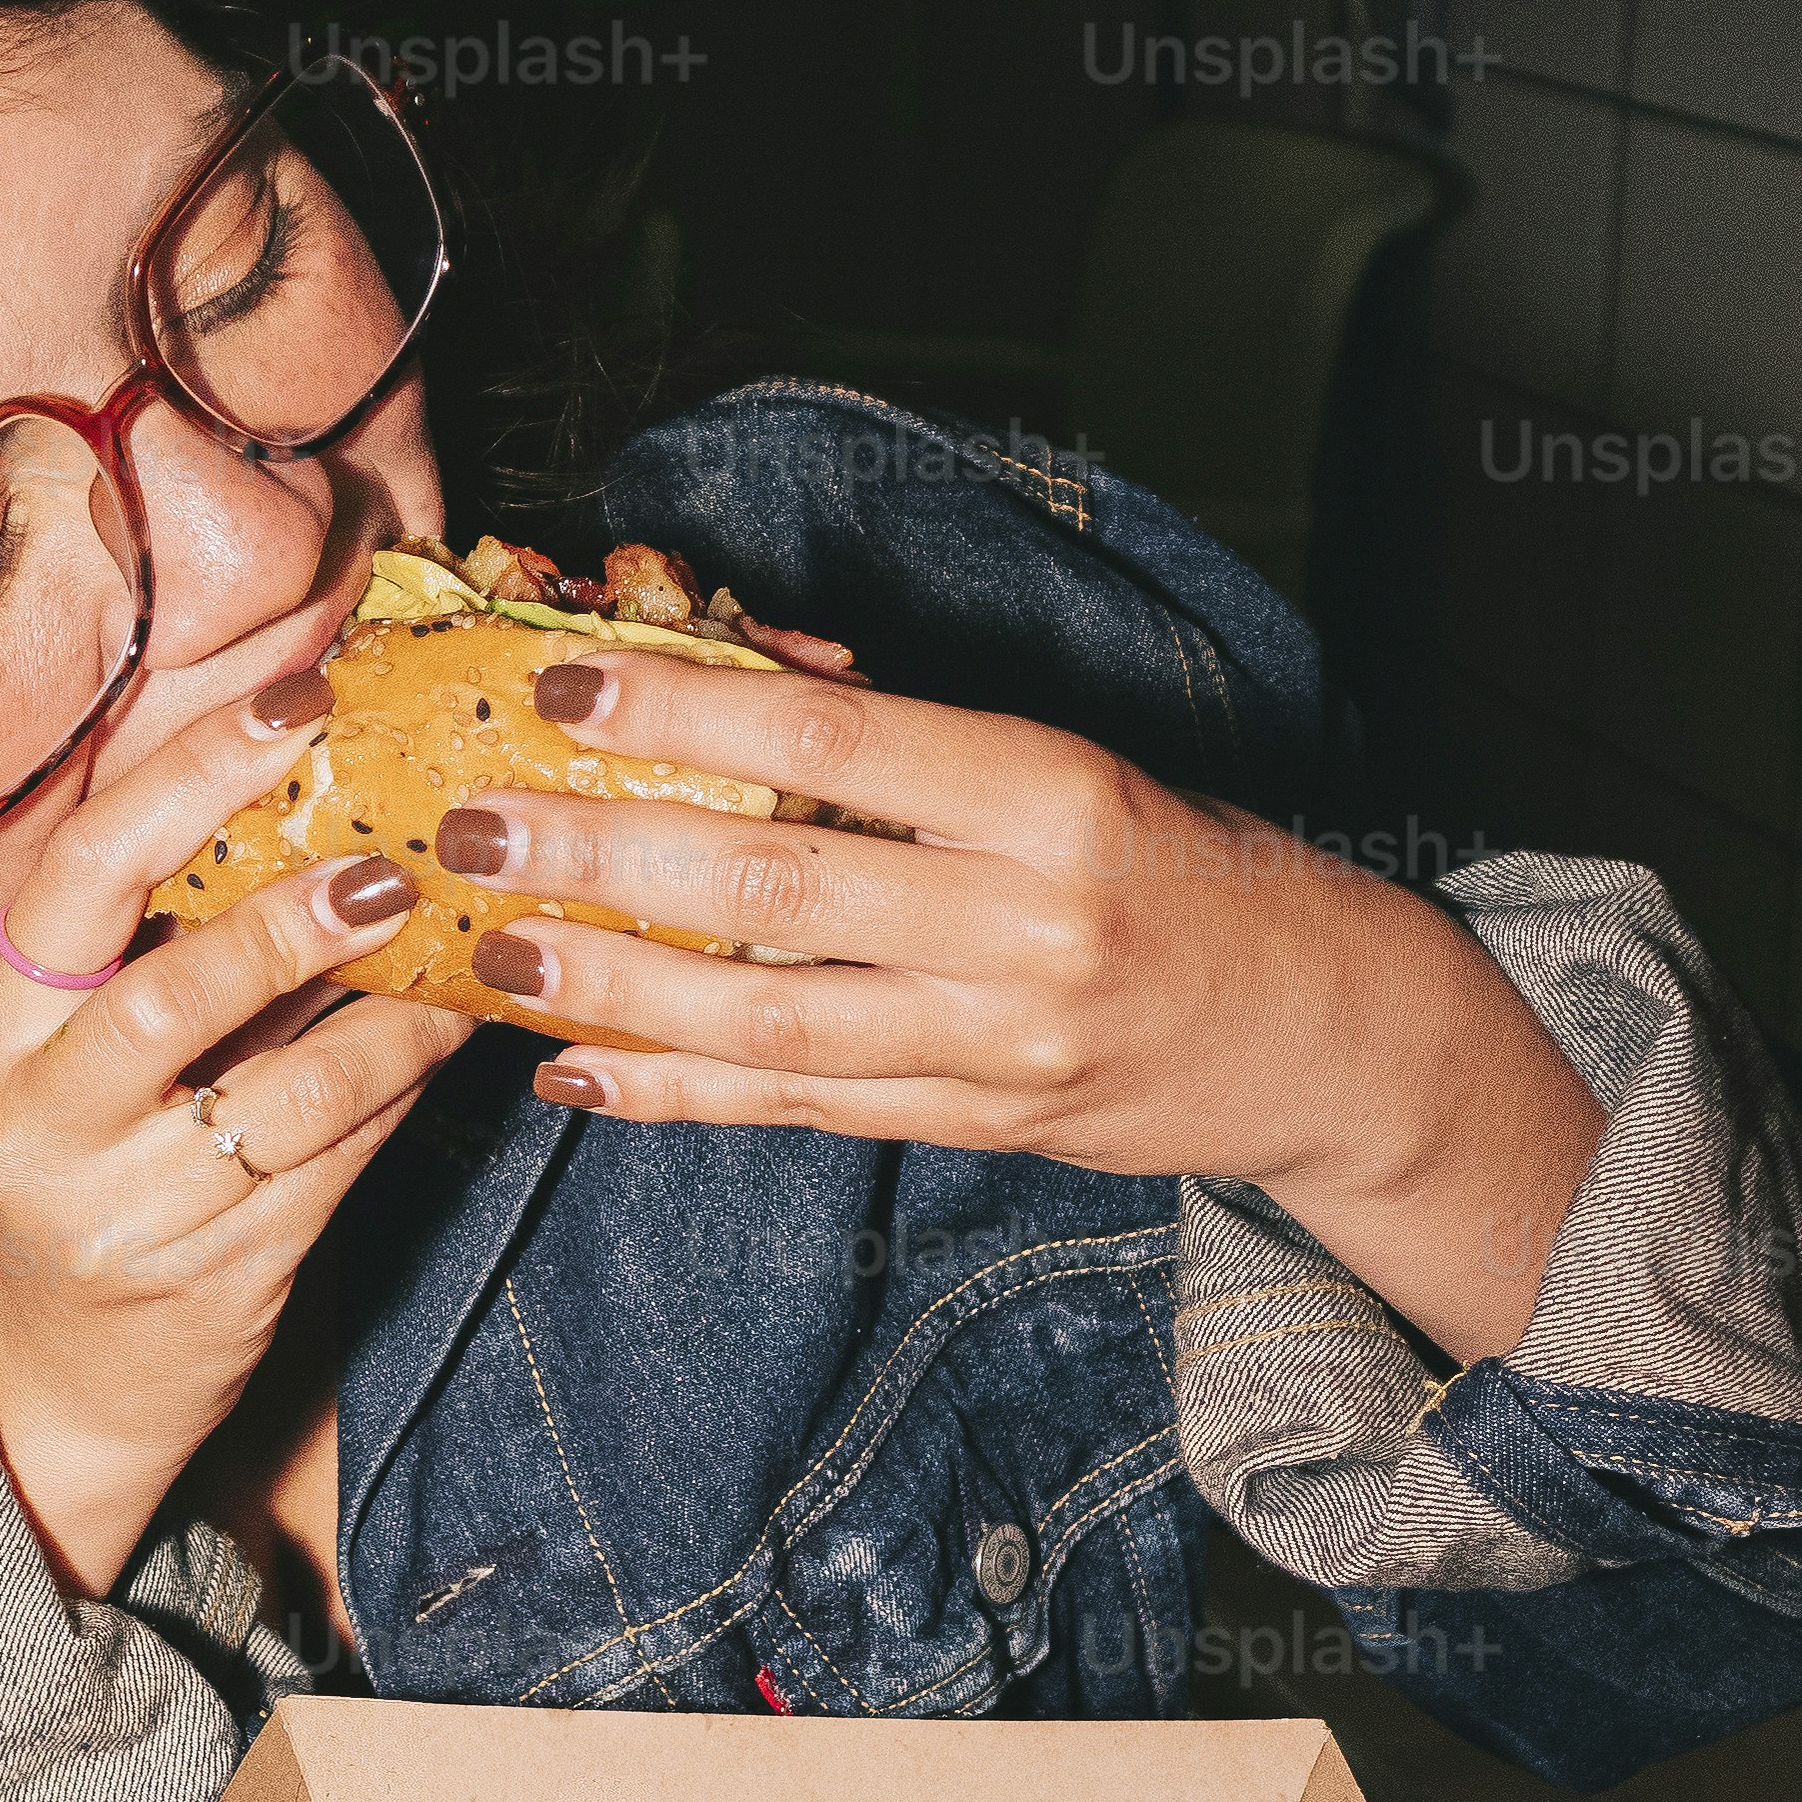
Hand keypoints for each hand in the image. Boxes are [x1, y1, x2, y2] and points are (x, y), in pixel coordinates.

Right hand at [0, 679, 472, 1593]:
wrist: (67, 1371)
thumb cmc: (101, 1155)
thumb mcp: (89, 1045)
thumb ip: (173, 933)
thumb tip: (325, 775)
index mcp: (8, 1022)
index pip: (81, 874)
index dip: (189, 777)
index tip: (297, 701)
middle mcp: (49, 1111)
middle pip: (166, 993)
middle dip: (288, 918)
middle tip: (394, 863)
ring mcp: (135, 1202)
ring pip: (282, 1095)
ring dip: (390, 1016)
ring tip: (460, 952)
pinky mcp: (225, 1269)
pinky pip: (339, 1163)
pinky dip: (405, 1085)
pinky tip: (454, 1030)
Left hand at [432, 654, 1602, 1366]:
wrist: (1328, 1031)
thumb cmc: (1184, 866)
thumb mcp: (1068, 770)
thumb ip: (907, 738)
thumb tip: (728, 674)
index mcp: (1053, 797)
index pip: (843, 739)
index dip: (690, 708)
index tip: (562, 681)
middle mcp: (1027, 923)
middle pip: (779, 882)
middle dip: (605, 853)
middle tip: (473, 822)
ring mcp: (1001, 1042)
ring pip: (772, 1019)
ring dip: (614, 989)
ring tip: (496, 953)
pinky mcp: (981, 1127)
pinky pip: (800, 1111)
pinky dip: (678, 1093)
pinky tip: (576, 1072)